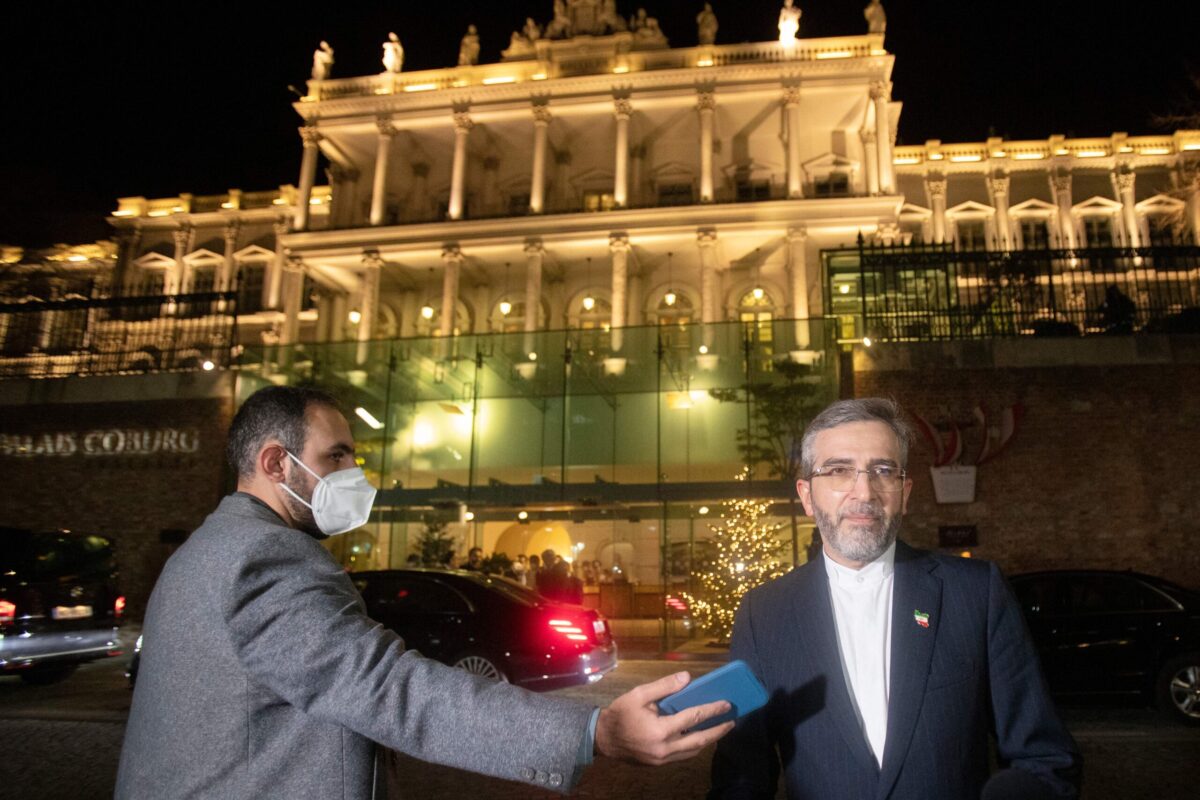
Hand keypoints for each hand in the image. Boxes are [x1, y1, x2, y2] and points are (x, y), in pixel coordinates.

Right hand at [594, 671, 734, 764]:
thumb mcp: (639, 694)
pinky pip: (683, 756)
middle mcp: (664, 747)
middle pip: (699, 740)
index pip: (693, 718)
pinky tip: (699, 737)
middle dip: (718, 731)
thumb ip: (664, 686)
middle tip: (731, 722)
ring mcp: (663, 759)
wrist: (604, 739)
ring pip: (693, 751)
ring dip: (708, 740)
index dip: (712, 710)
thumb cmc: (620, 713)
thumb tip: (687, 677)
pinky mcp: (660, 763)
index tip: (726, 704)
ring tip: (719, 729)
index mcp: (660, 729)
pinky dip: (694, 746)